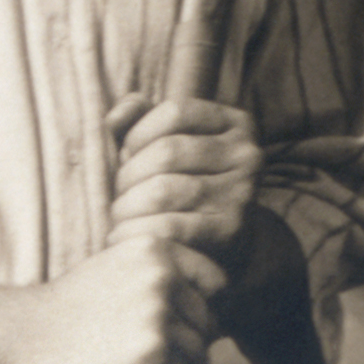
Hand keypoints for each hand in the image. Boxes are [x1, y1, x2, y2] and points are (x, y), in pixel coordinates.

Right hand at [0, 233, 226, 363]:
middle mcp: (162, 278)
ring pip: (199, 360)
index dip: (198, 311)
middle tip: (144, 361)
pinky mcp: (152, 361)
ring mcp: (158, 320)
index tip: (172, 328)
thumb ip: (156, 277)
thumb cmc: (63, 312)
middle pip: (208, 326)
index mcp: (155, 249)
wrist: (16, 337)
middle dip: (186, 347)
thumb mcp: (113, 269)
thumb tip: (211, 314)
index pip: (215, 283)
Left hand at [105, 91, 261, 261]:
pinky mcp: (231, 231)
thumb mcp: (167, 147)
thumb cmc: (183, 191)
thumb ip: (139, 121)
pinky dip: (135, 231)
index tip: (126, 158)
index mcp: (236, 124)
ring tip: (118, 219)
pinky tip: (120, 239)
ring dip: (127, 206)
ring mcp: (242, 193)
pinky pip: (169, 225)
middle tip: (118, 198)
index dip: (138, 133)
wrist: (220, 252)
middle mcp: (247, 154)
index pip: (176, 111)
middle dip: (128, 176)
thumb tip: (115, 116)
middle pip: (167, 152)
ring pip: (163, 190)